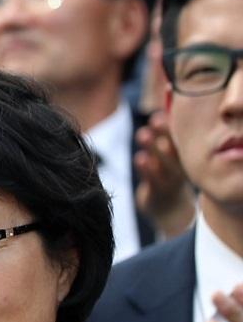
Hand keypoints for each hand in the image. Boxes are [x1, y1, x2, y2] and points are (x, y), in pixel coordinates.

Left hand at [134, 109, 193, 239]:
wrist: (169, 210)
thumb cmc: (165, 176)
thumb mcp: (166, 158)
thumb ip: (162, 137)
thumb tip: (159, 111)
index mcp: (181, 158)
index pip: (178, 140)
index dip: (169, 126)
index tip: (160, 114)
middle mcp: (177, 168)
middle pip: (171, 149)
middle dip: (163, 133)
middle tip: (154, 120)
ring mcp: (168, 181)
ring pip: (162, 163)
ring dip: (153, 149)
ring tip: (142, 134)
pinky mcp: (156, 193)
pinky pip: (153, 181)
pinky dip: (147, 170)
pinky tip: (140, 158)